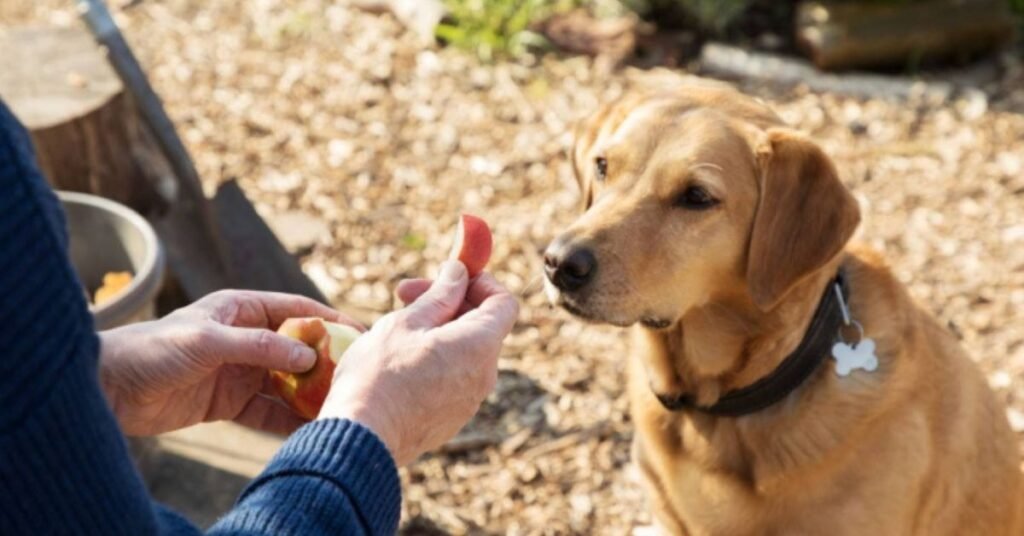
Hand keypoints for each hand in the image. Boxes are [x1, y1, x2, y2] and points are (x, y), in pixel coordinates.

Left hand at [99, 290, 360, 435]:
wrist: (108, 388)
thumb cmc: (153, 349)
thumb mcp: (208, 340)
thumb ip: (259, 347)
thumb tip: (308, 355)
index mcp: (241, 309)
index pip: (296, 310)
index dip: (329, 320)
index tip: (359, 333)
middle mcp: (245, 338)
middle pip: (297, 349)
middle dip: (325, 363)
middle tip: (355, 377)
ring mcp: (239, 371)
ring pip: (285, 382)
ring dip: (308, 394)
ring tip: (337, 406)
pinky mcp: (228, 402)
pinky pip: (266, 410)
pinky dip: (286, 419)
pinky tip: (307, 428)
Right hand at [319, 261, 518, 465]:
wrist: (362, 438)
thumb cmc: (381, 374)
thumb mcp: (408, 321)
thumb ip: (440, 294)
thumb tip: (459, 272)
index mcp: (480, 344)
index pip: (504, 302)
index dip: (480, 282)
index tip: (447, 276)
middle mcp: (484, 375)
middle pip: (482, 326)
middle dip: (448, 303)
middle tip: (404, 294)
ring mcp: (470, 401)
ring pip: (464, 352)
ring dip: (438, 332)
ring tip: (396, 329)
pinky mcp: (451, 419)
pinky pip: (453, 379)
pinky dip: (435, 362)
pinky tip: (397, 363)